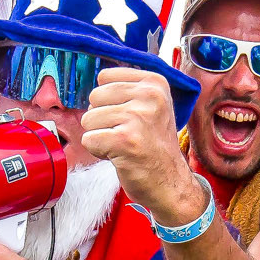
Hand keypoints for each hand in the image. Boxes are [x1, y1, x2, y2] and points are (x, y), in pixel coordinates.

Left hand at [82, 68, 205, 225]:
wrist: (170, 182)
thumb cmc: (155, 146)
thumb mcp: (152, 107)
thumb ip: (128, 89)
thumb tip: (97, 79)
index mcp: (155, 83)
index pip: (105, 77)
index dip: (108, 100)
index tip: (128, 117)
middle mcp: (149, 96)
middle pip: (94, 97)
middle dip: (102, 119)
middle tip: (126, 134)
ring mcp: (137, 117)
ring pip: (88, 119)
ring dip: (100, 136)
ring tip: (124, 145)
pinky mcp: (125, 140)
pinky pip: (89, 139)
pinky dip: (98, 152)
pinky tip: (120, 155)